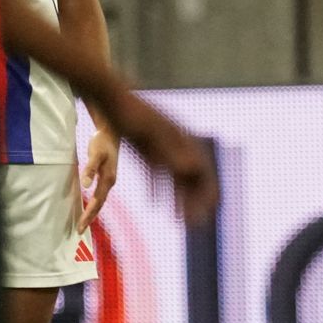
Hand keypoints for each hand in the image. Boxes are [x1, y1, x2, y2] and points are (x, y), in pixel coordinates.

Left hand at [76, 127, 119, 232]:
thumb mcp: (95, 154)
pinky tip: (88, 205)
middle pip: (99, 205)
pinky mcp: (105, 176)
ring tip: (84, 222)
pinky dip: (93, 203)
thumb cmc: (102, 142)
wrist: (111, 132)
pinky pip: (99, 194)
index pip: (97, 203)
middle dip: (90, 218)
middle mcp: (110, 182)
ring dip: (92, 212)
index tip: (80, 227)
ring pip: (100, 200)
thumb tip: (85, 185)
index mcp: (108, 180)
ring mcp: (108, 180)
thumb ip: (90, 169)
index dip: (88, 215)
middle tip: (79, 230)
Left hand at [107, 92, 216, 222]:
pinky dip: (159, 190)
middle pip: (191, 178)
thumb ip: (170, 151)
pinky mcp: (147, 151)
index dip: (209, 190)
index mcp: (182, 140)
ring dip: (178, 199)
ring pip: (174, 179)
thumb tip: (193, 169)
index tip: (211, 210)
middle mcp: (177, 146)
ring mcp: (162, 149)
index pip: (203, 170)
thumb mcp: (151, 134)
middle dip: (195, 201)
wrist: (112, 99)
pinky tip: (155, 204)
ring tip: (179, 220)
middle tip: (196, 223)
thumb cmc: (133, 114)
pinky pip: (157, 175)